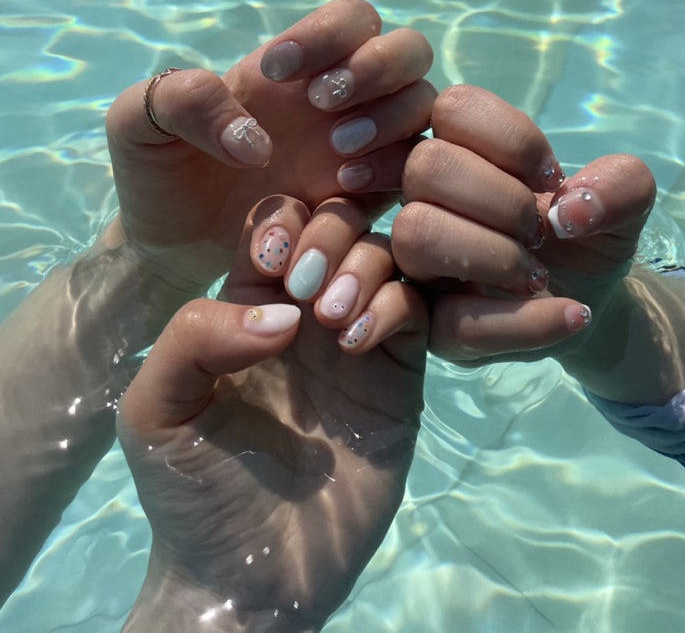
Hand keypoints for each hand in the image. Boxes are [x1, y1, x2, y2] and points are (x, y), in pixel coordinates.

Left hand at [105, 0, 433, 293]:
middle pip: (410, 49)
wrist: (169, 246)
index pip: (353, 18)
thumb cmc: (159, 174)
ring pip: (424, 105)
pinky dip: (392, 169)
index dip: (328, 32)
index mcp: (295, 66)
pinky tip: (341, 187)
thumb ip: (180, 100)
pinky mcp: (368, 197)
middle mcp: (341, 98)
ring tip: (334, 151)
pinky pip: (413, 171)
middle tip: (321, 102)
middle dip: (377, 67)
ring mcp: (362, 146)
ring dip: (390, 117)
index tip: (272, 71)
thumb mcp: (139, 124)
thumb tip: (256, 141)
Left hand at [118, 203, 426, 631]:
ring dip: (362, 268)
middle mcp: (307, 312)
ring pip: (384, 256)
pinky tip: (359, 343)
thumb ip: (193, 337)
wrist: (251, 577)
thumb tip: (282, 312)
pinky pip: (413, 311)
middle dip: (329, 234)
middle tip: (307, 287)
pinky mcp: (397, 377)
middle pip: (338, 225)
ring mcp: (356, 341)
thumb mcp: (157, 408)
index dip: (281, 221)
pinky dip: (393, 307)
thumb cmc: (193, 491)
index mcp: (247, 303)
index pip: (277, 222)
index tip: (273, 258)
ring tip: (334, 321)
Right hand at [392, 85, 655, 363]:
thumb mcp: (625, 200)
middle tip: (541, 231)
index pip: (453, 107)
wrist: (589, 298)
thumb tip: (567, 213)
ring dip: (497, 255)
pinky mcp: (429, 324)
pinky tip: (573, 315)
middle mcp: (423, 197)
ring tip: (539, 276)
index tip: (552, 178)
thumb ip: (622, 184)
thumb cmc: (585, 232)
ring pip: (417, 234)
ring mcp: (416, 260)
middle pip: (426, 165)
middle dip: (503, 199)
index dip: (512, 139)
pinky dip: (526, 321)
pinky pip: (453, 321)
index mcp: (459, 149)